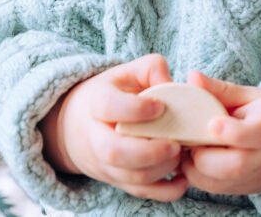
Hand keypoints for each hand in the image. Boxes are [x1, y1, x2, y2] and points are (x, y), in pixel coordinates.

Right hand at [39, 55, 188, 201]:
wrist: (77, 127)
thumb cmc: (111, 94)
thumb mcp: (125, 73)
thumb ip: (150, 68)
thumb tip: (171, 81)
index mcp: (96, 103)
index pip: (108, 107)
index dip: (135, 109)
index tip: (160, 107)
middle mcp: (97, 137)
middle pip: (114, 152)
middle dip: (148, 152)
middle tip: (176, 144)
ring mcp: (106, 164)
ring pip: (129, 176)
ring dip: (160, 170)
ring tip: (181, 153)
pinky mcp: (119, 180)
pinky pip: (140, 192)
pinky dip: (165, 191)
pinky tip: (183, 178)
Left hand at [180, 71, 260, 194]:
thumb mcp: (247, 96)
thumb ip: (220, 89)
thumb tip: (192, 76)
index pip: (256, 134)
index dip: (233, 131)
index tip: (212, 123)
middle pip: (235, 165)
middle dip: (204, 153)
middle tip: (190, 136)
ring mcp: (253, 178)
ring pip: (217, 181)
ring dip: (194, 164)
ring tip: (190, 144)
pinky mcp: (240, 190)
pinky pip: (210, 188)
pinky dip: (195, 173)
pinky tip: (195, 155)